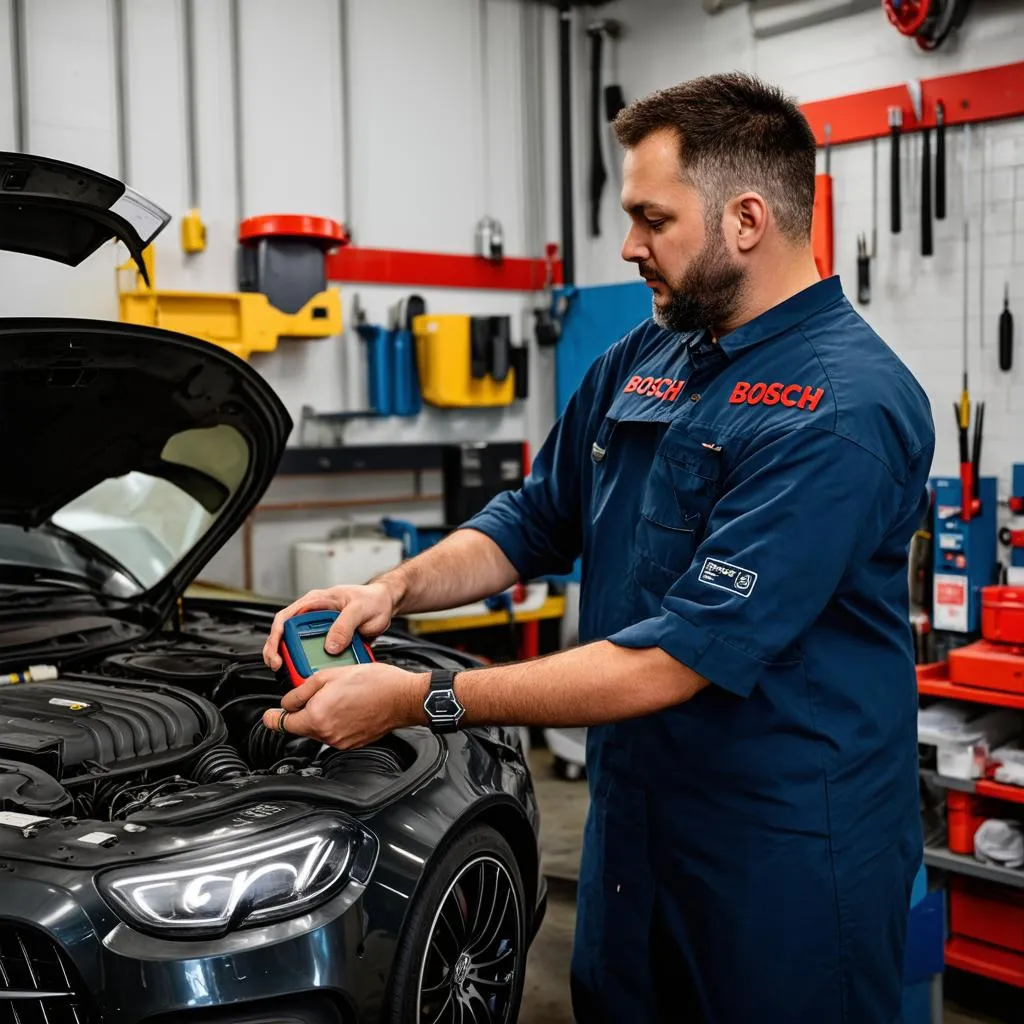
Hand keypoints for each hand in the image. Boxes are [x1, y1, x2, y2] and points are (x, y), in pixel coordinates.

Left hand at [261, 663, 428, 748]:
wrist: (402, 697)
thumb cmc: (374, 683)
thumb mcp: (331, 674)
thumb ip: (303, 689)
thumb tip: (289, 700)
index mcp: (317, 716)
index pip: (283, 724)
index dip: (272, 719)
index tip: (269, 716)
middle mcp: (327, 734)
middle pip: (302, 726)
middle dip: (304, 711)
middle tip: (316, 693)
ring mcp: (341, 741)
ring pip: (320, 729)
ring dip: (322, 715)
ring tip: (339, 697)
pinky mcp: (353, 743)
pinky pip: (335, 733)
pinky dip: (336, 721)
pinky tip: (349, 706)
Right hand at [262, 581, 398, 669]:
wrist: (385, 605)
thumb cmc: (373, 599)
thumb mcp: (360, 609)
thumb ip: (345, 625)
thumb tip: (330, 646)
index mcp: (315, 601)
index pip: (285, 617)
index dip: (276, 637)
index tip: (277, 654)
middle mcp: (313, 614)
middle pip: (285, 633)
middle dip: (277, 651)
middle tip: (278, 668)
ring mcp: (319, 627)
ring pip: (297, 644)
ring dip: (292, 659)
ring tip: (290, 674)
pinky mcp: (328, 639)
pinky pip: (313, 652)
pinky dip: (309, 663)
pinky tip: (309, 673)